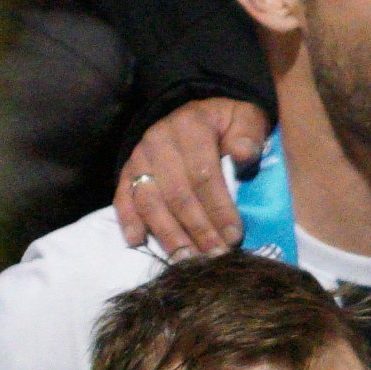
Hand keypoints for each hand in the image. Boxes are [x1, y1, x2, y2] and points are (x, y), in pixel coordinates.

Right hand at [111, 98, 267, 255]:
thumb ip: (247, 134)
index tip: (234, 236)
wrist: (193, 109)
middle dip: (197, 229)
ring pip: (150, 200)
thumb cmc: (227, 121)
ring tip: (186, 261)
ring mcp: (139, 157)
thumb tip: (244, 155)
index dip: (219, 208)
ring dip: (168, 234)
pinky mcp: (127, 170)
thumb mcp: (246, 117)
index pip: (204, 175)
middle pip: (177, 194)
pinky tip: (137, 242)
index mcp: (191, 127)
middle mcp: (159, 142)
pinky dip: (128, 220)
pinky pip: (123, 196)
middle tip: (215, 257)